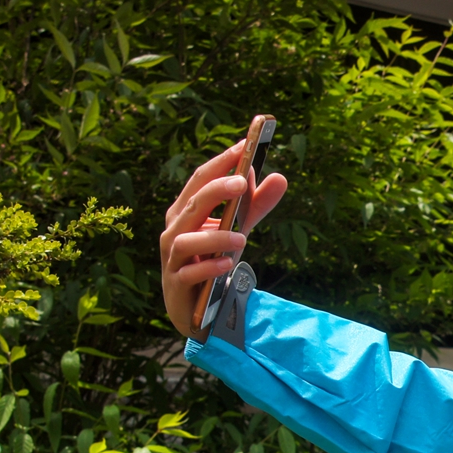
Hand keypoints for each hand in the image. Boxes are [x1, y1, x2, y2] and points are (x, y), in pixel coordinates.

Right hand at [159, 139, 288, 336]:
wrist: (194, 306)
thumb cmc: (212, 258)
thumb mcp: (237, 229)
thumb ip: (256, 205)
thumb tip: (280, 177)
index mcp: (185, 210)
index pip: (200, 180)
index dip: (220, 163)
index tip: (242, 146)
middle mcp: (174, 230)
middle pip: (192, 204)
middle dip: (216, 191)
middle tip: (242, 182)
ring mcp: (172, 258)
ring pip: (185, 240)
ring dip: (214, 236)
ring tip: (242, 237)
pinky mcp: (177, 284)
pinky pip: (189, 273)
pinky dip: (207, 268)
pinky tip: (227, 265)